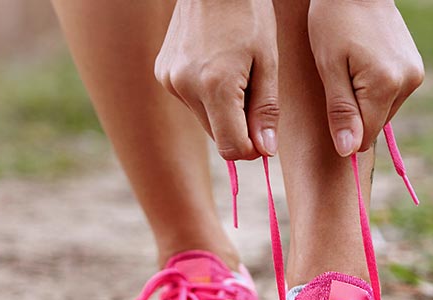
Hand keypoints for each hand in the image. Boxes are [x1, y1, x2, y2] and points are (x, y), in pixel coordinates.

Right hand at [155, 0, 278, 159]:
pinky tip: (215, 68)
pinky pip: (192, 103)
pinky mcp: (163, 74)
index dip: (251, 149)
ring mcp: (169, 80)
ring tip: (234, 75)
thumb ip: (265, 111)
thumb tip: (265, 152)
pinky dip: (208, 97)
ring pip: (205, 122)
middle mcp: (186, 87)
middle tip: (253, 94)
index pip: (231, 148)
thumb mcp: (268, 62)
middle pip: (218, 138)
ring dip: (223, 113)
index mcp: (215, 86)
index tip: (263, 138)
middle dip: (239, 128)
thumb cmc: (248, 14)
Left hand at [308, 0, 423, 156]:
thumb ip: (341, 112)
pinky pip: (390, 97)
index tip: (333, 105)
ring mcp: (415, 75)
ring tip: (353, 67)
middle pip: (375, 125)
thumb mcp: (329, 68)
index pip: (365, 137)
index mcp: (386, 84)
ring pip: (383, 113)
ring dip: (364, 102)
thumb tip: (348, 151)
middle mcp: (408, 82)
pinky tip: (366, 66)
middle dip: (354, 112)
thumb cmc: (333, 23)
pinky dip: (375, 91)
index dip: (344, 129)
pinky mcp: (415, 70)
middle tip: (341, 78)